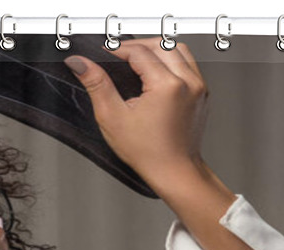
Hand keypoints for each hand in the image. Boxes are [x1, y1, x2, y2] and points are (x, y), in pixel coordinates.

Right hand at [64, 38, 209, 187]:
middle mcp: (187, 82)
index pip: (139, 51)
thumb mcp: (113, 118)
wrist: (175, 172)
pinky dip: (172, 62)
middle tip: (120, 57)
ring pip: (177, 49)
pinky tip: (158, 75)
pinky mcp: (202, 92)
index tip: (106, 55)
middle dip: (137, 46)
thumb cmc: (149, 154)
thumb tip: (81, 64)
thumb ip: (96, 85)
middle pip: (160, 44)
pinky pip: (188, 64)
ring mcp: (198, 86)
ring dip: (157, 50)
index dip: (118, 50)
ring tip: (139, 63)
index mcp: (167, 86)